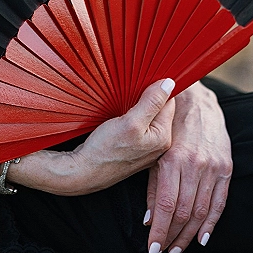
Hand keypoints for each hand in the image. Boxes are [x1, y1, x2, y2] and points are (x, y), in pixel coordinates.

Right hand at [5, 78, 175, 195]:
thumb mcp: (130, 122)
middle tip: (131, 93)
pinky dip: (131, 116)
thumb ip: (151, 102)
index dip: (158, 88)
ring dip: (138, 106)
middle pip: (159, 109)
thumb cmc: (105, 150)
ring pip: (147, 116)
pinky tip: (119, 117)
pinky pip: (138, 125)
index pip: (169, 102)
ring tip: (123, 105)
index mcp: (163, 137)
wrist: (83, 172)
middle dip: (148, 97)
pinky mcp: (134, 148)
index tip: (145, 80)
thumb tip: (169, 83)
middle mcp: (158, 144)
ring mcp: (146, 147)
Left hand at [144, 81, 232, 252]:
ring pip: (201, 211)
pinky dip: (212, 223)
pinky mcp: (226, 167)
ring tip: (178, 250)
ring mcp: (212, 167)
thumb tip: (149, 219)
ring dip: (189, 236)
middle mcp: (194, 165)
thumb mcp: (154, 150)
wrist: (195, 100)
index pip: (166, 206)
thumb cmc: (168, 125)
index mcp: (173, 160)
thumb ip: (152, 185)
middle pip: (184, 213)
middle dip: (172, 237)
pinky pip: (220, 202)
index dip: (159, 231)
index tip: (151, 249)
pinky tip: (203, 237)